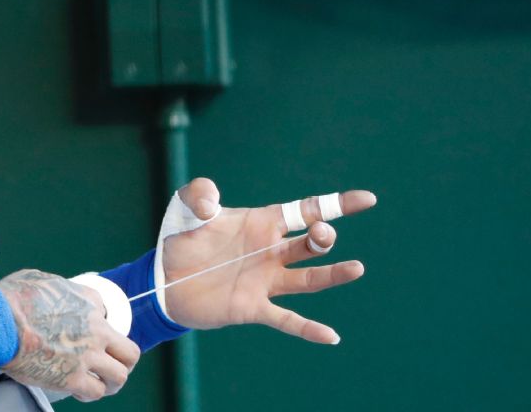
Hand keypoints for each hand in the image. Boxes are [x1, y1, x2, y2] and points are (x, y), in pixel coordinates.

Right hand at [0, 269, 140, 401]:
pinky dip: (90, 393)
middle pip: (129, 352)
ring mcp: (87, 357)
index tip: (91, 334)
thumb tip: (58, 294)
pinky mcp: (72, 379)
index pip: (108, 314)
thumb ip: (60, 289)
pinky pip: (95, 392)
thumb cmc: (14, 299)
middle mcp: (96, 331)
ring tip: (102, 383)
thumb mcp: (44, 279)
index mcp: (89, 304)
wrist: (0, 322)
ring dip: (112, 381)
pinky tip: (80, 391)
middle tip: (112, 364)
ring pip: (119, 376)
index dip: (101, 325)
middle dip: (123, 360)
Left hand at [161, 178, 375, 343]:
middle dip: (322, 238)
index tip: (367, 200)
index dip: (338, 205)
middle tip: (321, 235)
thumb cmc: (181, 238)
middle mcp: (271, 252)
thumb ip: (199, 193)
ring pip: (308, 279)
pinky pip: (286, 318)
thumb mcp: (186, 206)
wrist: (163, 277)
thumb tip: (212, 204)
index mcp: (264, 222)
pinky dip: (307, 328)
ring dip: (332, 275)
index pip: (307, 210)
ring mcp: (265, 281)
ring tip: (357, 269)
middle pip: (311, 243)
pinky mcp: (252, 307)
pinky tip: (331, 337)